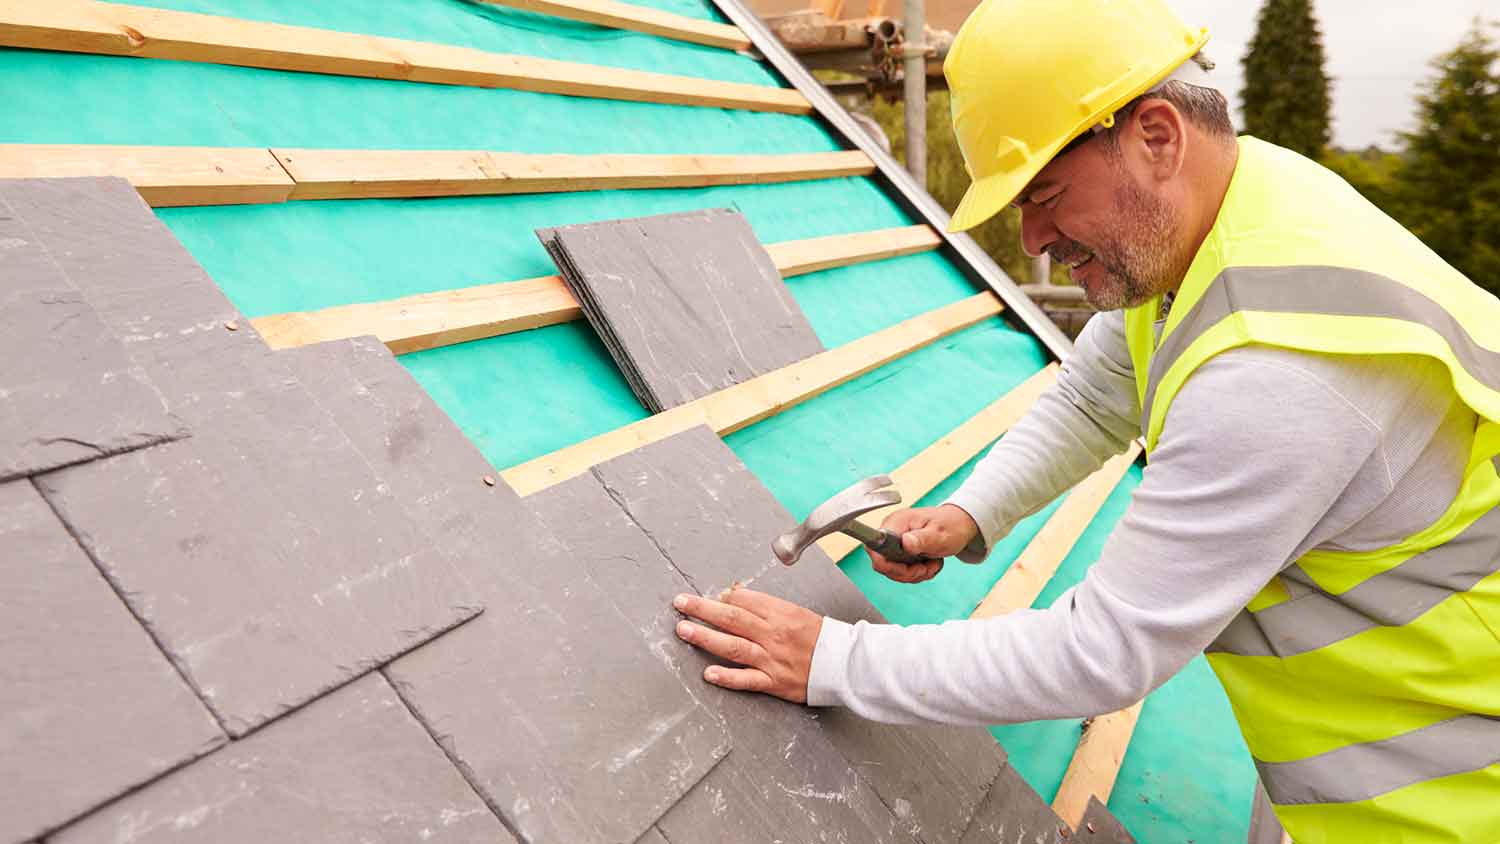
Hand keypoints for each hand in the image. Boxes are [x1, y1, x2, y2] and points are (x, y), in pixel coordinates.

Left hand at [672, 586, 822, 702]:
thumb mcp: (795, 612)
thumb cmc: (820, 637)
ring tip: (684, 630)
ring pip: (734, 646)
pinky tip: (708, 673)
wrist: (845, 664)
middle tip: (681, 603)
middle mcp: (773, 634)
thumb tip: (734, 594)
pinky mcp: (774, 682)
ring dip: (706, 637)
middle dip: (703, 609)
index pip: (744, 600)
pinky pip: (747, 679)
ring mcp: (772, 659)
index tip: (709, 597)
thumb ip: (764, 604)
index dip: (723, 597)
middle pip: (732, 618)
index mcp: (780, 613)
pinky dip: (727, 677)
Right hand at [869, 504, 979, 583]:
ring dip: (914, 574)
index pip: (874, 547)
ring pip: (893, 571)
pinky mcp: (899, 551)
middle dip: (906, 573)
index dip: (887, 564)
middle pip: (883, 564)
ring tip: (932, 564)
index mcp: (896, 523)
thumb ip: (922, 539)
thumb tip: (905, 542)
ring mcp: (894, 542)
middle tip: (926, 567)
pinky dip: (916, 574)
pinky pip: (901, 571)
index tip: (909, 567)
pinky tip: (929, 564)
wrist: (959, 525)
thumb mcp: (940, 534)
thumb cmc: (951, 525)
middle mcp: (891, 531)